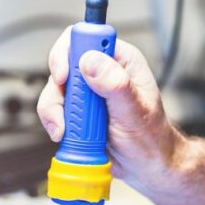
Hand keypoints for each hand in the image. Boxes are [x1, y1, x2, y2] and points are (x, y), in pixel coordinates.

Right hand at [36, 29, 179, 189]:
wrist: (147, 167)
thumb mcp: (135, 111)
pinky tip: (67, 135)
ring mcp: (88, 91)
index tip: (64, 76)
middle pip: (62, 63)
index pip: (87, 38)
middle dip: (58, 91)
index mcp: (121, 60)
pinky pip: (54, 108)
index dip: (69, 52)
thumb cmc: (151, 138)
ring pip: (54, 88)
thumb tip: (91, 62)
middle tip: (66, 114)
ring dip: (54, 111)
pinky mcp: (78, 109)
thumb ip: (115, 85)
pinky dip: (54, 122)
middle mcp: (103, 71)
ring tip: (67, 132)